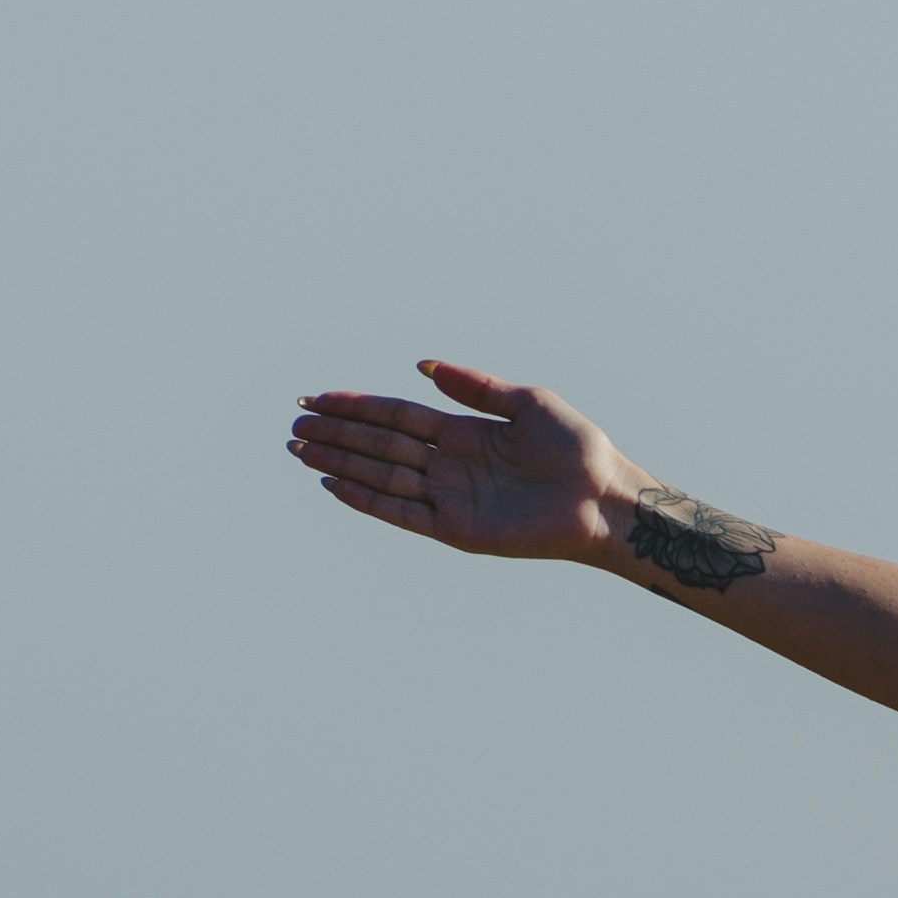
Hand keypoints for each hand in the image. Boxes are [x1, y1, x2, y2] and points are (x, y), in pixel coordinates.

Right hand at [283, 355, 636, 563]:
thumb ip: (474, 386)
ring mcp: (450, 498)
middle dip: (336, 434)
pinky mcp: (457, 530)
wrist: (603, 497)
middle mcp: (449, 465)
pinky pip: (402, 513)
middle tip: (293, 424)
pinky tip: (335, 484)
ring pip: (382, 476)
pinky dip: (368, 500)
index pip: (396, 416)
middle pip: (379, 445)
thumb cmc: (577, 449)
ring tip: (301, 450)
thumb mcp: (526, 402)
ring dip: (340, 463)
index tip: (316, 398)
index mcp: (462, 432)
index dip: (355, 406)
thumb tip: (424, 368)